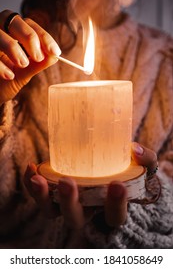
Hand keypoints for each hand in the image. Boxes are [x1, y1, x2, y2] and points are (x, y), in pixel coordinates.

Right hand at [0, 10, 60, 104]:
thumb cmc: (6, 81)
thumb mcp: (24, 73)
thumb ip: (37, 64)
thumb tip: (54, 56)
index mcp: (12, 32)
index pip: (29, 24)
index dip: (44, 36)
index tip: (55, 52)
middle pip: (12, 20)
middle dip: (29, 38)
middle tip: (38, 57)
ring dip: (14, 48)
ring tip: (23, 64)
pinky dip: (1, 65)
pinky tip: (9, 76)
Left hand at [24, 142, 157, 230]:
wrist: (111, 176)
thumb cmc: (128, 174)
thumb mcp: (143, 167)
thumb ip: (145, 158)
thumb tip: (133, 149)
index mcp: (110, 209)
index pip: (114, 216)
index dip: (115, 204)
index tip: (117, 184)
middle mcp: (87, 210)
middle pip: (75, 218)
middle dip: (69, 203)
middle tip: (67, 183)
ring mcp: (69, 203)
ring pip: (52, 211)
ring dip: (41, 197)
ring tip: (37, 178)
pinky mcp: (54, 194)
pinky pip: (40, 196)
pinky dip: (31, 185)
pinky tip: (32, 167)